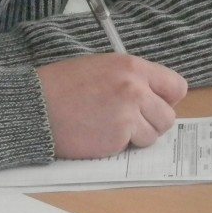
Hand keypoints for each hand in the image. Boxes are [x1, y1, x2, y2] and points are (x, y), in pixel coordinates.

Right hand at [38, 54, 185, 158]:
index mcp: (131, 66)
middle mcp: (135, 88)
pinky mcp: (119, 136)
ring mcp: (128, 113)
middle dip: (151, 122)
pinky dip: (121, 145)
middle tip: (128, 121)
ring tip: (110, 127)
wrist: (35, 106)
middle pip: (168, 115)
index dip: (166, 99)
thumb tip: (153, 96)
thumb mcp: (100, 67)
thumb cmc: (61, 86)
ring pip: (154, 133)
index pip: (175, 86)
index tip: (153, 105)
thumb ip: (130, 79)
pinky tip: (100, 134)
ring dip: (137, 136)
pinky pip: (134, 146)